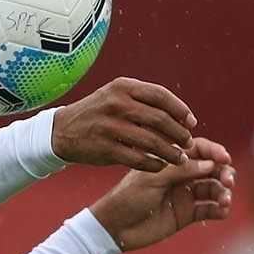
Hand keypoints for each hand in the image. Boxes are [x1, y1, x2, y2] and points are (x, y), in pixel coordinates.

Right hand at [51, 77, 196, 172]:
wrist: (62, 131)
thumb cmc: (98, 113)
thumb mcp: (116, 96)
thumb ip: (143, 100)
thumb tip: (180, 115)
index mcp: (123, 87)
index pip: (161, 96)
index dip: (181, 110)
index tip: (191, 123)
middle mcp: (116, 103)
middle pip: (160, 119)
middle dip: (179, 134)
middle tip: (189, 144)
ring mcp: (109, 126)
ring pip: (152, 141)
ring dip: (171, 152)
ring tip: (180, 159)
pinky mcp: (105, 148)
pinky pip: (137, 159)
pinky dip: (153, 165)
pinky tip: (161, 167)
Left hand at [89, 137, 235, 251]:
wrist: (115, 228)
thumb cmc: (128, 197)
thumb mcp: (152, 180)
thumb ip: (181, 171)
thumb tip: (211, 165)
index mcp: (170, 161)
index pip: (199, 150)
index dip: (215, 152)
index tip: (225, 158)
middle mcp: (180, 176)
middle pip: (211, 169)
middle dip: (224, 172)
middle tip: (228, 180)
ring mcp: (184, 195)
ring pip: (213, 189)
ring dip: (223, 192)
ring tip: (224, 200)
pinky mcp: (186, 215)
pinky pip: (208, 209)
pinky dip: (219, 209)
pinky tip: (222, 210)